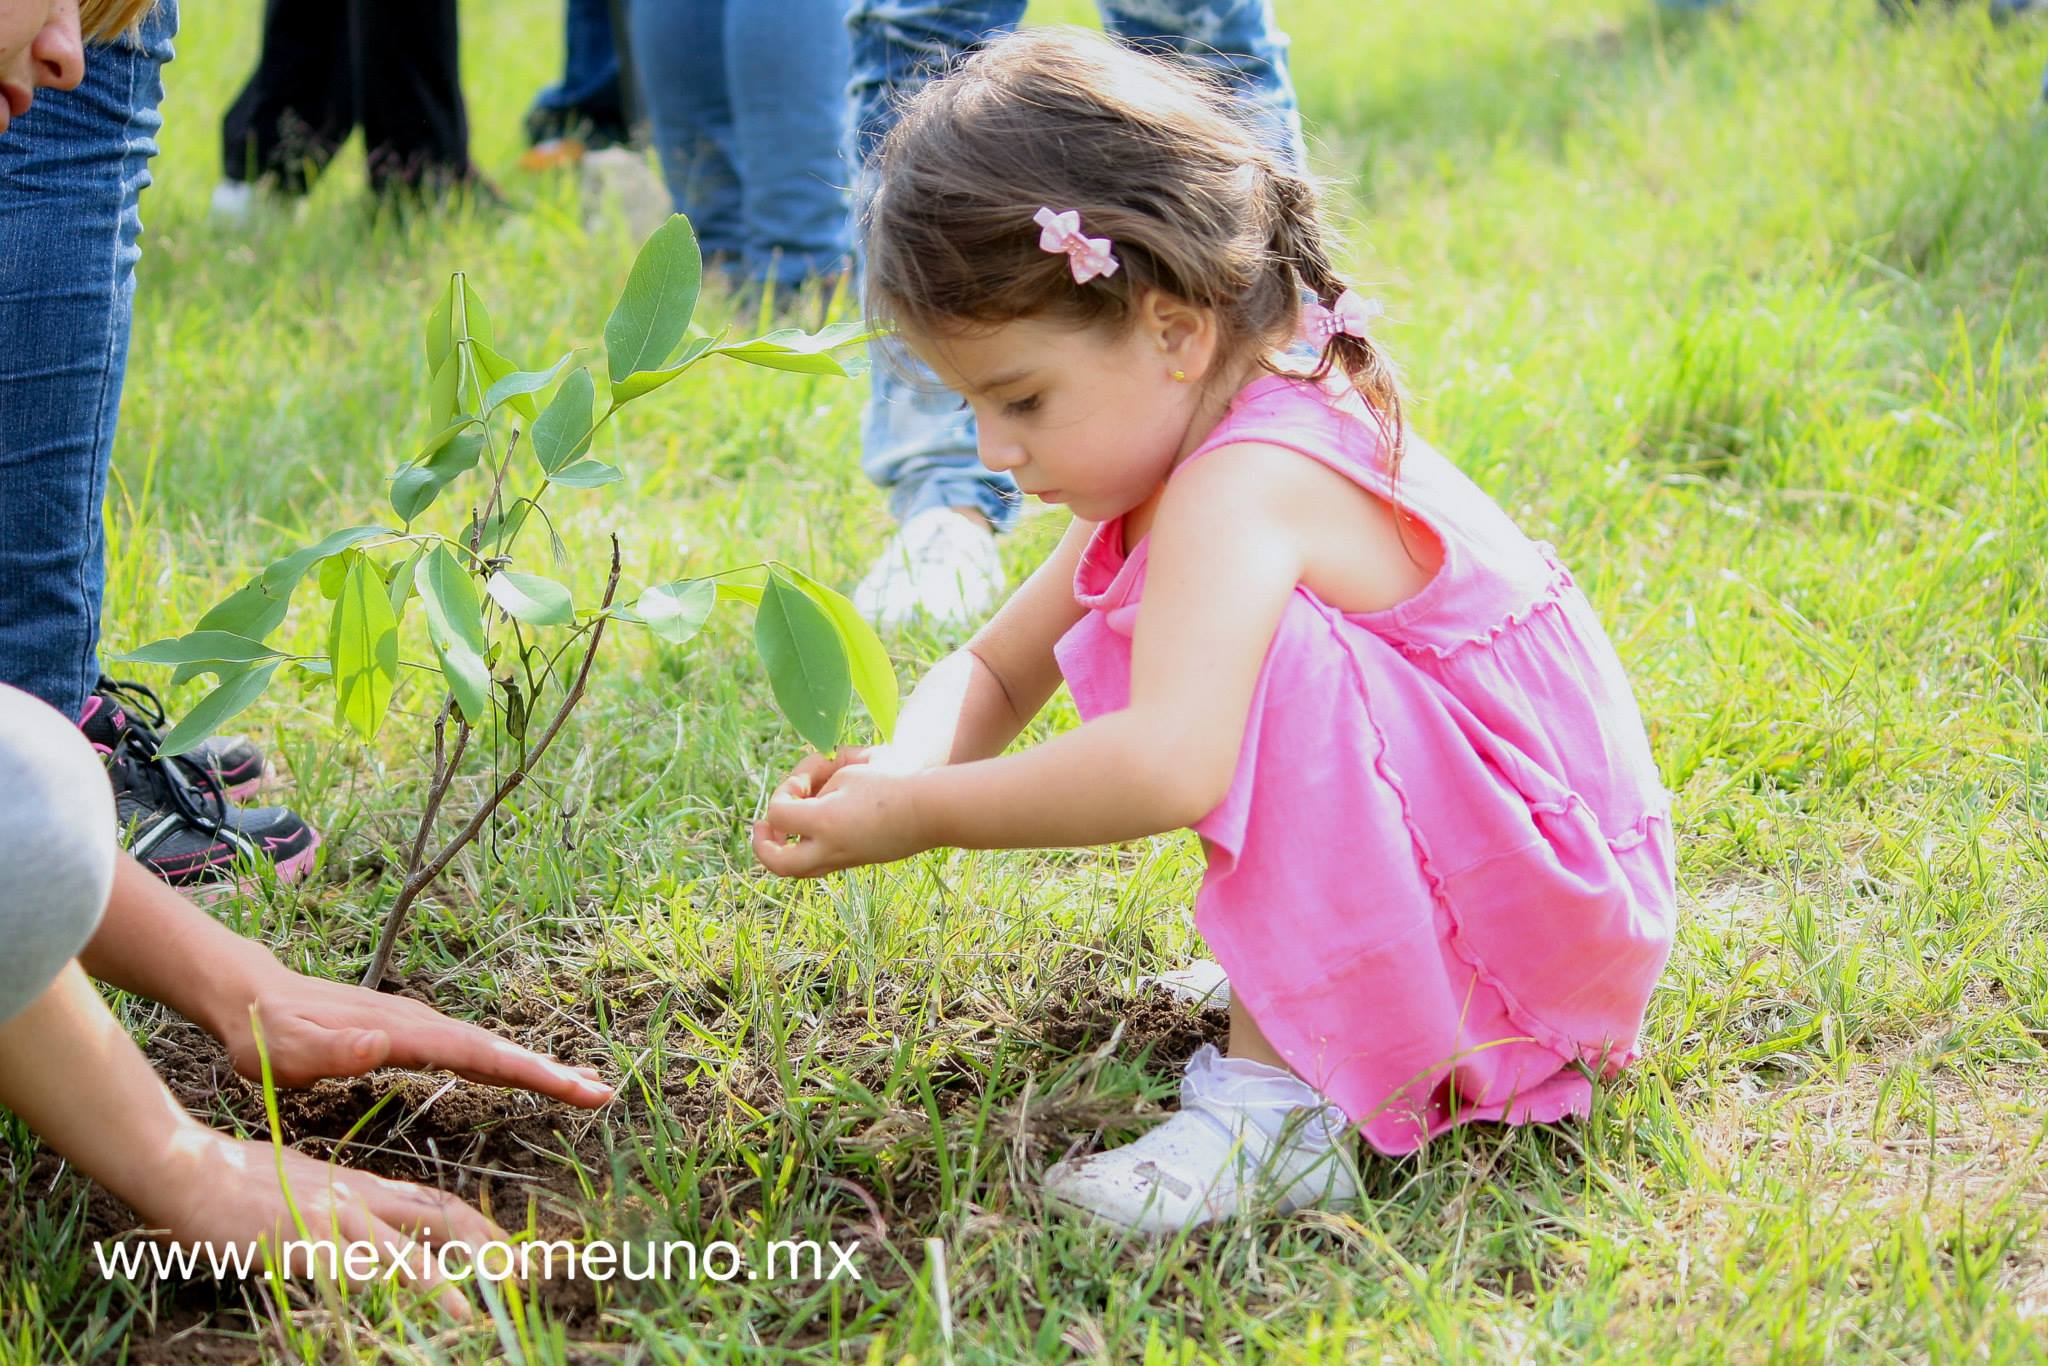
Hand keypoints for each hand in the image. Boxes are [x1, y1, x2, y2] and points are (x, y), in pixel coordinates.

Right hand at [146, 1126, 501, 1320]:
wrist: (190, 1169)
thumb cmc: (238, 1181)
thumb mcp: (304, 1186)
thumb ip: (340, 1203)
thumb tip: (366, 1225)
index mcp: (359, 1186)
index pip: (432, 1202)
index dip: (475, 1225)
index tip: (509, 1247)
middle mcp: (356, 1198)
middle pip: (436, 1217)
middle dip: (483, 1245)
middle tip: (520, 1273)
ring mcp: (330, 1220)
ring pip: (400, 1252)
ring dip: (441, 1285)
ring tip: (474, 1312)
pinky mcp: (300, 1244)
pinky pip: (348, 1274)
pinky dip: (380, 1295)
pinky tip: (401, 1316)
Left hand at [209, 960, 612, 1107]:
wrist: (250, 997)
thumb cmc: (264, 1033)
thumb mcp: (286, 1049)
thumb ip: (333, 1049)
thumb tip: (382, 1042)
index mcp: (402, 1032)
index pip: (477, 1054)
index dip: (528, 1072)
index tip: (573, 1087)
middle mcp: (420, 1023)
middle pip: (498, 1049)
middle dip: (551, 1071)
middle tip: (601, 1093)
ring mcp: (418, 1026)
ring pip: (489, 1048)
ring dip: (537, 1068)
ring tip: (581, 1087)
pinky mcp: (412, 1034)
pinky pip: (470, 1051)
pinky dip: (506, 1064)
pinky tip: (523, 1074)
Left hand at [751, 760, 932, 877]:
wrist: (930, 810)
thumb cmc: (890, 784)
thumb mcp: (848, 775)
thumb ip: (816, 789)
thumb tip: (799, 800)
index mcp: (824, 822)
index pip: (777, 813)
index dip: (783, 791)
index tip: (804, 781)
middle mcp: (829, 848)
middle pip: (778, 863)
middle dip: (763, 845)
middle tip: (764, 825)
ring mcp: (844, 860)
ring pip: (798, 870)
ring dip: (785, 850)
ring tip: (787, 828)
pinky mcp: (857, 861)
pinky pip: (820, 863)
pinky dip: (809, 847)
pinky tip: (818, 825)